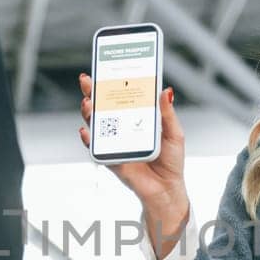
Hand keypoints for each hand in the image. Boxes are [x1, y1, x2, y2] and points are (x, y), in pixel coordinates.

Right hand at [78, 73, 186, 207]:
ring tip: (88, 104)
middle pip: (103, 107)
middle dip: (92, 93)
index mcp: (137, 119)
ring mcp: (115, 144)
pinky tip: (86, 132)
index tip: (104, 70)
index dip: (111, 84)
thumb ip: (167, 114)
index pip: (121, 97)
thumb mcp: (173, 133)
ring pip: (96, 125)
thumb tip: (166, 91)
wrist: (167, 189)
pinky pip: (96, 149)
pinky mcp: (112, 159)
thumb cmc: (171, 161)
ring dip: (89, 114)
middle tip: (87, 82)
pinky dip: (89, 140)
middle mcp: (123, 129)